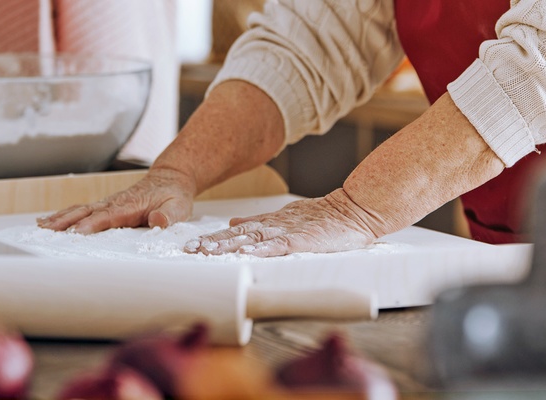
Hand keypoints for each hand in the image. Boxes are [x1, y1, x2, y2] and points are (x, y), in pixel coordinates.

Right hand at [37, 169, 195, 232]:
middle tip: (48, 231)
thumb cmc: (173, 196)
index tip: (78, 232)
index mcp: (131, 205)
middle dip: (67, 221)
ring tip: (41, 227)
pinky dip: (64, 215)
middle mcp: (115, 203)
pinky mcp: (105, 206)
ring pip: (80, 210)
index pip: (109, 216)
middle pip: (87, 211)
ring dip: (60, 218)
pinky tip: (49, 221)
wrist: (171, 180)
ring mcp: (108, 204)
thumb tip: (158, 221)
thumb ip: (168, 215)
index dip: (93, 224)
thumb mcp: (178, 207)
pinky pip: (82, 210)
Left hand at [184, 189, 377, 256]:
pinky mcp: (302, 239)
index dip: (214, 238)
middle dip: (213, 242)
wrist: (354, 210)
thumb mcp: (287, 218)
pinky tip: (246, 252)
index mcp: (270, 223)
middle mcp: (274, 225)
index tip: (193, 246)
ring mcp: (287, 231)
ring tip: (208, 251)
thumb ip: (260, 223)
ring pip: (252, 238)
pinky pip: (279, 244)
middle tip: (191, 249)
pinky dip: (261, 248)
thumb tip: (232, 224)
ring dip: (229, 245)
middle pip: (237, 235)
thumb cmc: (325, 219)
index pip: (236, 231)